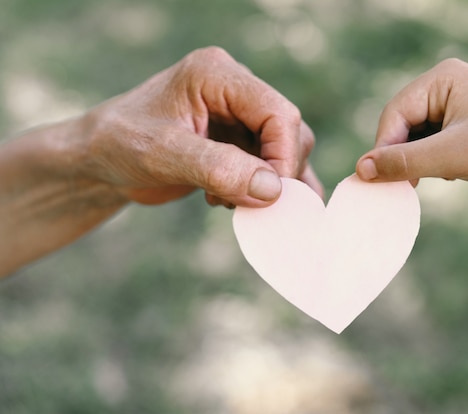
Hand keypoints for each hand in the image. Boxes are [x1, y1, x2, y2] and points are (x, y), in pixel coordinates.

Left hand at [82, 46, 322, 207]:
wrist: (98, 160)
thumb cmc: (118, 145)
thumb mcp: (162, 155)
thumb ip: (218, 169)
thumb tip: (273, 189)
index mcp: (216, 74)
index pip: (277, 112)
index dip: (283, 156)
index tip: (270, 196)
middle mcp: (233, 89)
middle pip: (287, 130)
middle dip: (275, 173)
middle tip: (240, 202)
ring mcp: (237, 114)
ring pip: (284, 149)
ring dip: (266, 184)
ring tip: (226, 200)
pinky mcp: (236, 139)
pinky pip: (270, 163)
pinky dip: (265, 189)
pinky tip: (242, 204)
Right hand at [355, 58, 467, 195]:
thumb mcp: (451, 156)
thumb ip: (403, 162)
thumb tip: (361, 170)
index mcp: (443, 77)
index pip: (396, 112)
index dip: (384, 145)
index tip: (376, 178)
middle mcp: (446, 86)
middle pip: (402, 124)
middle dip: (402, 154)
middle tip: (402, 184)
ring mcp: (454, 105)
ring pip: (414, 137)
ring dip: (417, 161)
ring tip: (434, 177)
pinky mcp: (460, 126)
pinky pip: (429, 144)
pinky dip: (431, 162)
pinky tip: (451, 173)